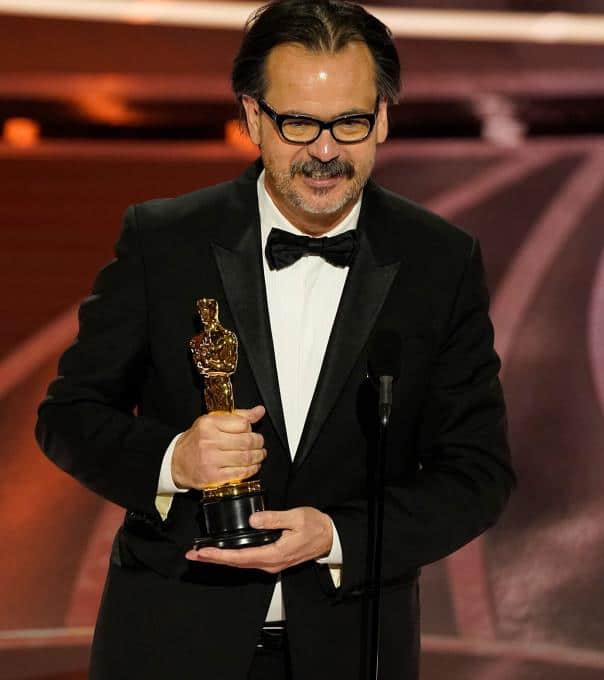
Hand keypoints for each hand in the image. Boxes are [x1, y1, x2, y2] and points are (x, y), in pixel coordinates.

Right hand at [171, 405, 265, 489]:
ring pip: (245, 458)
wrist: (176, 462)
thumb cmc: (196, 441)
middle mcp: (209, 441)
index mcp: (209, 424)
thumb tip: (259, 411)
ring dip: (258, 457)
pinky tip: (253, 466)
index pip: (242, 424)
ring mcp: (211, 460)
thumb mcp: (212, 422)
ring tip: (259, 454)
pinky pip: (240, 473)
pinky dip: (251, 470)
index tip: (253, 431)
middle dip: (258, 443)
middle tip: (260, 444)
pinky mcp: (213, 477)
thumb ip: (237, 416)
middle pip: (246, 441)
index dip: (252, 428)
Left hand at [185, 507, 333, 573]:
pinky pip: (246, 560)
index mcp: (273, 554)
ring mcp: (270, 563)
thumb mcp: (296, 518)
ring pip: (239, 564)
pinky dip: (231, 557)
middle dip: (212, 559)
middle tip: (192, 555)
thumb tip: (253, 520)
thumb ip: (273, 519)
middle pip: (235, 564)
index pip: (240, 557)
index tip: (202, 552)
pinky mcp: (271, 559)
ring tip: (201, 553)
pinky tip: (222, 552)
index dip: (219, 555)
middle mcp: (269, 563)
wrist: (328, 537)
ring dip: (219, 559)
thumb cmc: (314, 526)